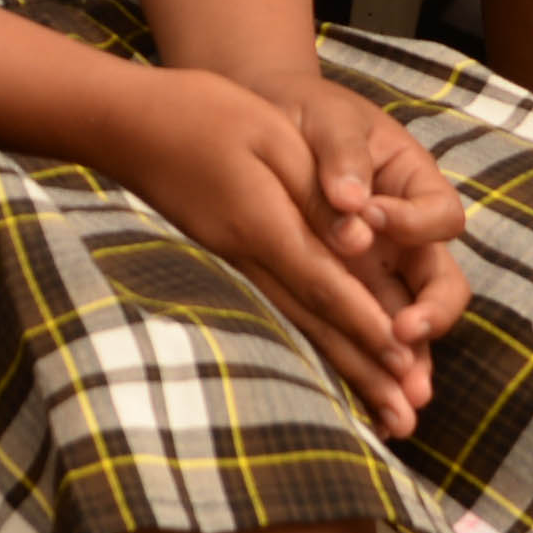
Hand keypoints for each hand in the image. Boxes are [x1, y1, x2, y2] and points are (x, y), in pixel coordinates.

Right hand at [108, 65, 451, 431]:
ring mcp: (233, 263)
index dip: (366, 323)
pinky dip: (309, 344)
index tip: (403, 361)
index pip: (324, 283)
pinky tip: (328, 368)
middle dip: (363, 368)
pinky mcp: (226, 260)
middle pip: (314, 322)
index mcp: (263, 223)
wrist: (128, 124)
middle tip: (404, 417)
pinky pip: (277, 311)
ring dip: (341, 369)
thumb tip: (358, 240)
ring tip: (378, 414)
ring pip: (296, 325)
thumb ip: (314, 192)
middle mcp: (248, 256)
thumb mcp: (271, 136)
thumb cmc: (204, 115)